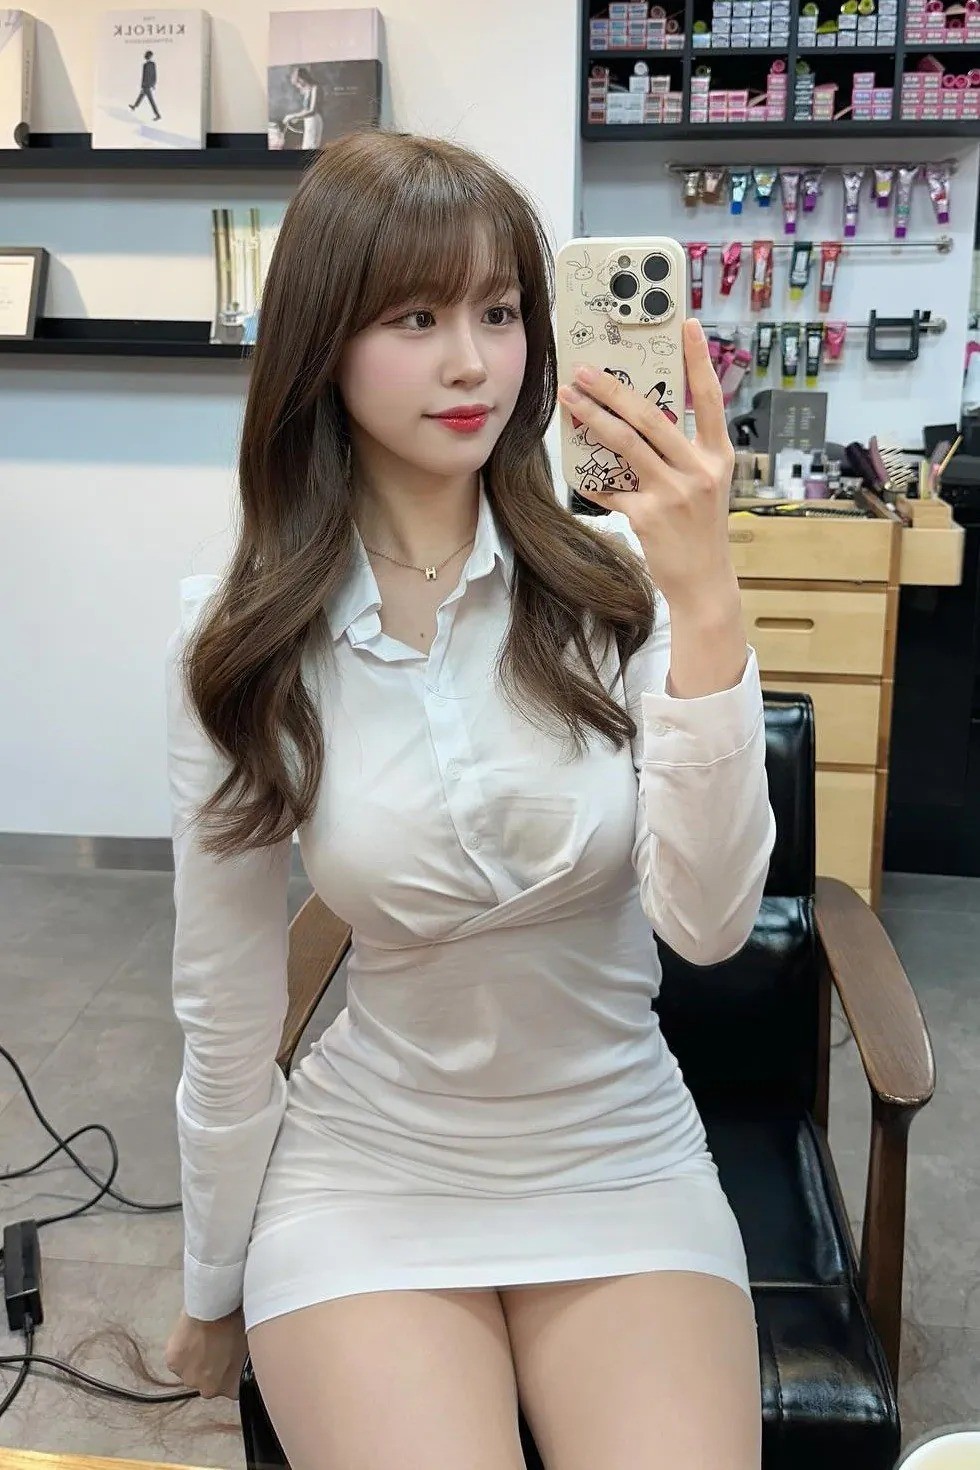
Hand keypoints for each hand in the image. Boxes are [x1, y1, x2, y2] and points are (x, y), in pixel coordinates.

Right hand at [164, 1306, 248, 1400]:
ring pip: (190, 1371)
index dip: (230, 1372)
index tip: (229, 1359)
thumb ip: (246, 1361)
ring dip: (194, 1359)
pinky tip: (190, 1333)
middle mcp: (208, 1389)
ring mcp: (189, 1378)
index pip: (231, 1389)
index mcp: (231, 1388)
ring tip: (202, 1336)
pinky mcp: (173, 1364)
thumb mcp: (250, 1345)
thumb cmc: (237, 1320)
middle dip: (210, 1367)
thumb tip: (250, 1358)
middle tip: (214, 1344)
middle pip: (208, 1381)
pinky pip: (176, 1359)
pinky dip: (181, 1349)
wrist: (216, 1307)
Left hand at [558, 318, 736, 614]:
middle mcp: (699, 469)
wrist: (704, 582)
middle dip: (614, 388)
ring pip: (626, 443)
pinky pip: (611, 489)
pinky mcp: (649, 516)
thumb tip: (642, 420)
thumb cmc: (700, 531)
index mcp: (718, 456)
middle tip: (585, 369)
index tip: (689, 324)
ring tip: (570, 398)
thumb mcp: (705, 486)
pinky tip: (577, 469)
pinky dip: (592, 479)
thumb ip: (683, 454)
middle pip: (651, 415)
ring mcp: (674, 493)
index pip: (709, 398)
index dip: (699, 360)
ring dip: (593, 417)